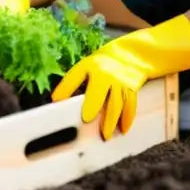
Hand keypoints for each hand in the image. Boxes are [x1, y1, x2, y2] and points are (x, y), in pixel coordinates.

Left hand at [51, 15, 189, 139]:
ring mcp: (120, 81)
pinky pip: (131, 104)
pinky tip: (124, 129)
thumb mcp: (87, 67)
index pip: (75, 76)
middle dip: (93, 106)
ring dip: (111, 119)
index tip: (56, 100)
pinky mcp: (132, 88)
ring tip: (106, 135)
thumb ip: (74, 82)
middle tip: (86, 120)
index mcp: (90, 66)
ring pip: (116, 102)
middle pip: (99, 92)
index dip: (66, 87)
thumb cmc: (103, 64)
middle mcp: (105, 73)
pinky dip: (128, 117)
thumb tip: (57, 100)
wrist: (131, 54)